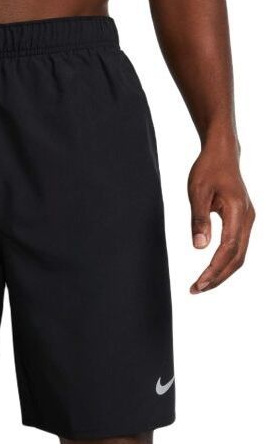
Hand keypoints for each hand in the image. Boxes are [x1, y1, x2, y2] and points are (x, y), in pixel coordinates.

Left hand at [188, 143, 254, 293]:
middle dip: (217, 277)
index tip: (198, 283)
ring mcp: (248, 220)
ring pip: (239, 255)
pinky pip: (237, 247)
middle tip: (195, 289)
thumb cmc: (207, 169)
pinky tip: (211, 270)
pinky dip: (225, 262)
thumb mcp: (197, 191)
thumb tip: (199, 247)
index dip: (213, 270)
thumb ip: (198, 219)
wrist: (222, 154)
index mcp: (238, 212)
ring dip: (221, 272)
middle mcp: (248, 218)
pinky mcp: (243, 220)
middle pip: (237, 258)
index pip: (228, 249)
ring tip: (201, 285)